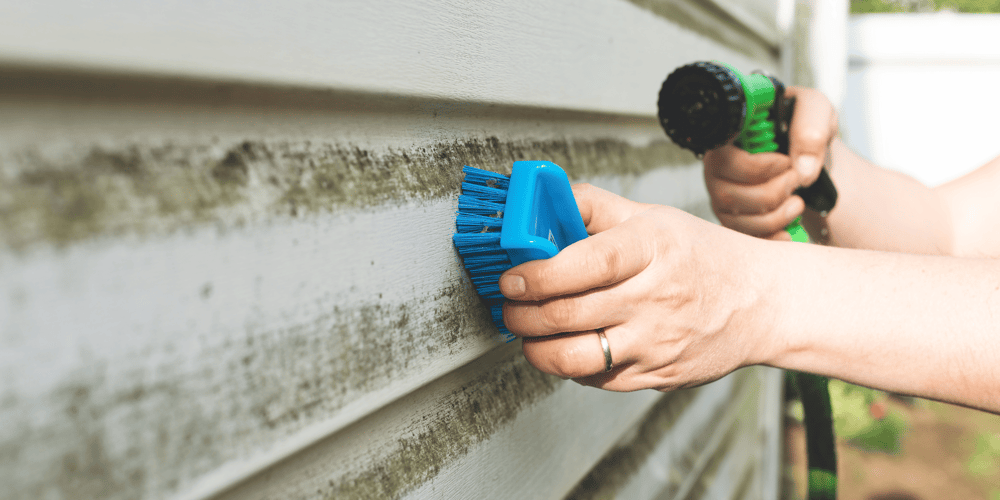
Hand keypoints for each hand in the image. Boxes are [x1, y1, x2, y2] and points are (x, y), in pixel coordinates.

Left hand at [499, 184, 776, 391]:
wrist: (762, 303)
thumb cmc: (702, 256)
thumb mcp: (652, 217)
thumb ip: (593, 207)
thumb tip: (540, 198)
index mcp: (652, 248)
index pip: (588, 263)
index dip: (541, 273)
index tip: (512, 279)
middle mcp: (655, 297)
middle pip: (570, 314)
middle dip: (522, 314)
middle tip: (509, 305)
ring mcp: (657, 342)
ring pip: (576, 358)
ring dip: (536, 348)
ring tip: (527, 333)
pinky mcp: (658, 375)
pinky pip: (598, 380)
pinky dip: (569, 367)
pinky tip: (566, 348)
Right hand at [702, 86, 837, 239]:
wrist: (811, 155)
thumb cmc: (805, 129)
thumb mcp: (815, 111)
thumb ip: (811, 127)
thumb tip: (802, 168)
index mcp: (728, 138)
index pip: (722, 160)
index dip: (758, 167)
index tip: (786, 162)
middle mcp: (717, 169)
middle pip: (728, 194)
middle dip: (774, 192)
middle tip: (797, 179)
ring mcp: (723, 196)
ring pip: (737, 220)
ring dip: (777, 215)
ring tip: (798, 201)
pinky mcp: (735, 220)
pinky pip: (746, 238)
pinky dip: (773, 238)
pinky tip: (789, 230)